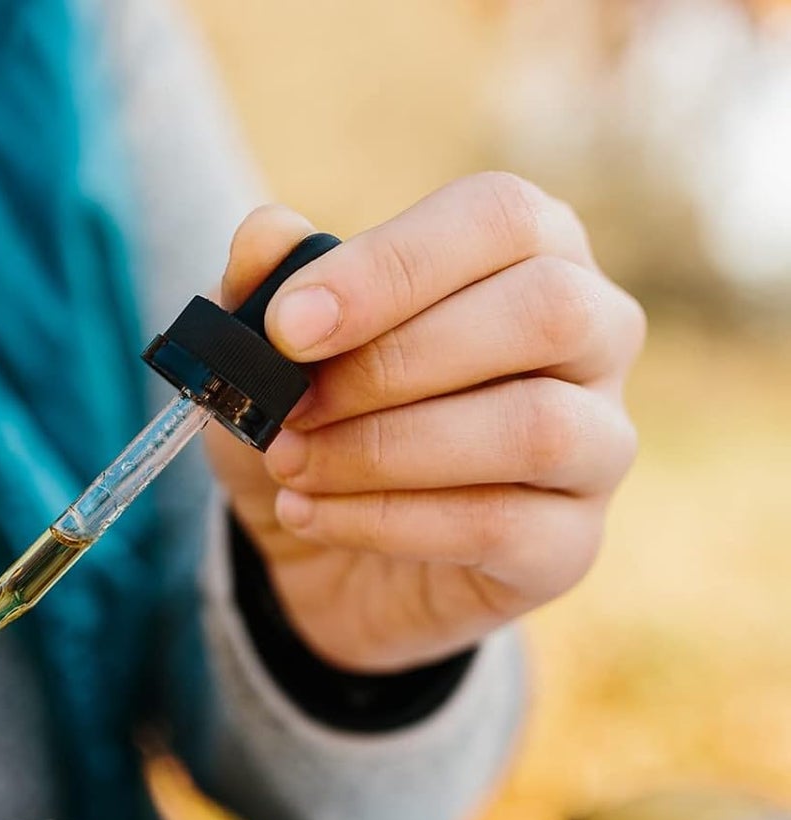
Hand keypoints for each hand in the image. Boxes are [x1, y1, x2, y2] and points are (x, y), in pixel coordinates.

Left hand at [209, 174, 644, 672]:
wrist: (323, 560)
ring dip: (384, 449)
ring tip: (289, 465)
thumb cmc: (320, 423)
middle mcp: (593, 335)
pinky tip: (308, 515)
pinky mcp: (568, 543)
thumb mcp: (272, 354)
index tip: (287, 325)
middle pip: (545, 312)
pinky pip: (499, 526)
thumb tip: (264, 236)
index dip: (391, 266)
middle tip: (290, 407)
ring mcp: (598, 444)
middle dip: (393, 362)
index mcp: (531, 252)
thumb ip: (268, 284)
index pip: (498, 218)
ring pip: (533, 428)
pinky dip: (383, 521)